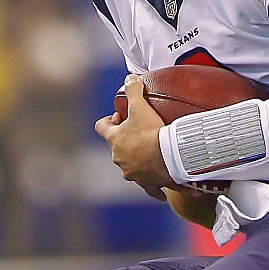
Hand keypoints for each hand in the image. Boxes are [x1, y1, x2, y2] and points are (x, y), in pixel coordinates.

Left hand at [95, 74, 170, 200]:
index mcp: (114, 140)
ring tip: (154, 158)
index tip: (119, 117)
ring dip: (139, 163)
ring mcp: (132, 173)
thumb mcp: (140, 107)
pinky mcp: (147, 184)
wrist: (168, 156)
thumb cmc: (151, 132)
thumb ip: (133, 90)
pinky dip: (155, 190)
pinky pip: (151, 189)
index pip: (101, 127)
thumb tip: (129, 77)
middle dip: (127, 142)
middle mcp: (119, 158)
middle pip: (117, 149)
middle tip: (141, 133)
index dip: (108, 121)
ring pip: (131, 168)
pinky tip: (161, 192)